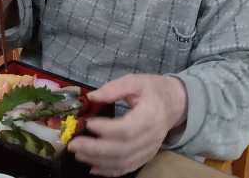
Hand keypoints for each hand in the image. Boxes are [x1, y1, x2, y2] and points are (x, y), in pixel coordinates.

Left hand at [68, 74, 187, 176]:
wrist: (175, 102)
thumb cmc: (153, 89)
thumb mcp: (135, 81)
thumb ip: (114, 88)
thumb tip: (91, 97)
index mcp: (151, 115)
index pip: (127, 129)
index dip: (106, 130)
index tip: (88, 123)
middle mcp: (152, 136)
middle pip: (123, 149)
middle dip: (95, 149)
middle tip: (73, 145)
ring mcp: (150, 149)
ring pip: (124, 162)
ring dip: (98, 161)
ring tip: (79, 154)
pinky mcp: (147, 156)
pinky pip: (128, 167)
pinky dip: (110, 170)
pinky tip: (93, 167)